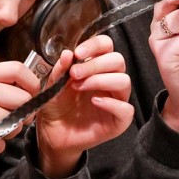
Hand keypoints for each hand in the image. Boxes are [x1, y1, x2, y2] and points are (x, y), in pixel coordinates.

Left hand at [35, 35, 133, 177]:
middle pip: (118, 61)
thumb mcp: (52, 85)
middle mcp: (109, 80)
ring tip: (78, 87)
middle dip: (96, 64)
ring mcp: (115, 100)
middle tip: (74, 74)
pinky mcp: (118, 121)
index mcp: (96, 67)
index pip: (107, 46)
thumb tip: (68, 54)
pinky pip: (126, 109)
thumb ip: (60, 70)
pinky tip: (94, 102)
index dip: (95, 45)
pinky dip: (111, 104)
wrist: (52, 133)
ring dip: (100, 80)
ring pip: (124, 81)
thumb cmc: (56, 106)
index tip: (78, 53)